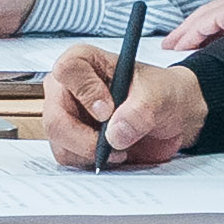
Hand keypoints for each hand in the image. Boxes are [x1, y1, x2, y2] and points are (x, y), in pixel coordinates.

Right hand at [39, 57, 206, 170]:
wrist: (168, 116)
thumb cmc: (160, 93)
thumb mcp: (158, 94)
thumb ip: (139, 110)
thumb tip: (115, 134)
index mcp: (86, 61)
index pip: (67, 70)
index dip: (86, 93)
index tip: (108, 111)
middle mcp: (68, 88)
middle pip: (55, 117)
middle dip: (85, 140)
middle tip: (115, 146)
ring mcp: (66, 115)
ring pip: (60, 142)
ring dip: (90, 153)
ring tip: (120, 148)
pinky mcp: (70, 140)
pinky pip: (68, 157)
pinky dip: (91, 161)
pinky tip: (113, 154)